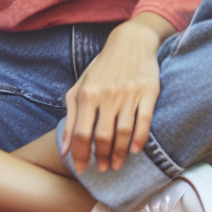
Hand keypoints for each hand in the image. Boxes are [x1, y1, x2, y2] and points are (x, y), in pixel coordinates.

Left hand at [61, 13, 174, 173]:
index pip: (80, 133)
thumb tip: (64, 149)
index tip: (82, 169)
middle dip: (101, 158)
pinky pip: (144, 121)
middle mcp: (107, 94)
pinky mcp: (148, 92)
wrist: (131, 42)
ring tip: (117, 164)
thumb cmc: (102, 68)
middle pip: (102, 136)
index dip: (80, 155)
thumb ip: (70, 117)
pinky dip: (139, 140)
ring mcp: (128, 94)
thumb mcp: (80, 87)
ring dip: (119, 154)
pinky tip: (135, 150)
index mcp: (88, 93)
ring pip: (123, 133)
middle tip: (103, 168)